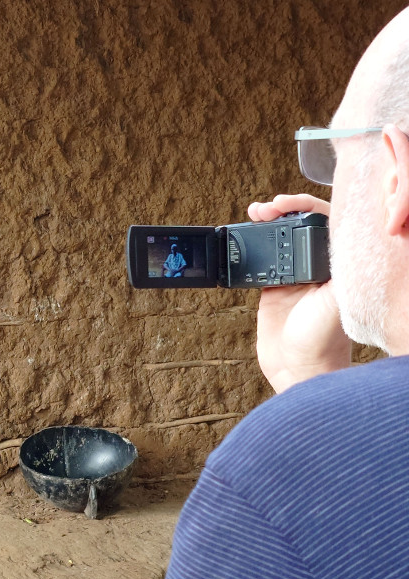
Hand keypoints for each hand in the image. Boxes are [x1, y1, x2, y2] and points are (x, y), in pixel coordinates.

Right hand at [248, 194, 350, 392]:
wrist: (297, 369)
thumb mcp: (335, 301)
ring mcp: (293, 274)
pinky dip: (251, 244)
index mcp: (336, 263)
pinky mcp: (272, 286)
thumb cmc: (323, 341)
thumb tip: (339, 235)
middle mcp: (316, 265)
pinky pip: (261, 257)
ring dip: (265, 223)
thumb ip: (338, 270)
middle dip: (283, 209)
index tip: (285, 206)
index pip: (326, 220)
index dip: (305, 206)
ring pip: (279, 237)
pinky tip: (243, 238)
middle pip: (300, 223)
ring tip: (253, 215)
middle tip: (265, 208)